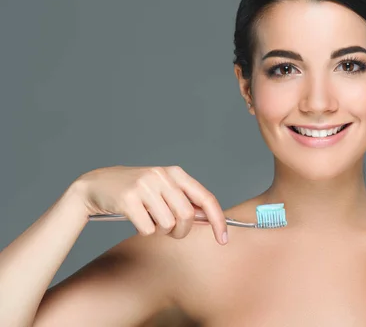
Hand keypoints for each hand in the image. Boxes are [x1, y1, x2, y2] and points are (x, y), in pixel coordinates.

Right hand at [73, 165, 227, 243]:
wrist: (96, 185)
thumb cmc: (135, 191)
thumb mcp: (163, 190)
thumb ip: (185, 202)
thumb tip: (209, 220)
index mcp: (175, 173)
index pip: (206, 198)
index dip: (218, 220)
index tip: (223, 238)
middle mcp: (162, 176)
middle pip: (187, 216)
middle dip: (182, 231)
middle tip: (171, 232)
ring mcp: (144, 186)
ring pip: (167, 224)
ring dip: (161, 231)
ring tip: (150, 220)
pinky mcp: (127, 198)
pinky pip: (147, 229)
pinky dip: (144, 231)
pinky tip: (135, 219)